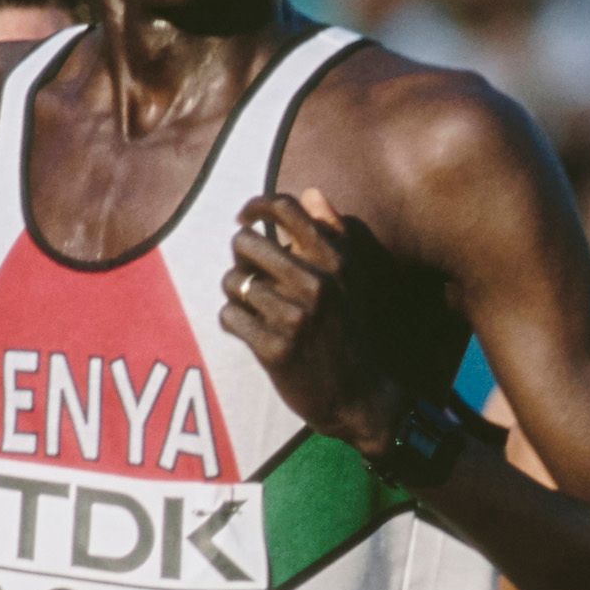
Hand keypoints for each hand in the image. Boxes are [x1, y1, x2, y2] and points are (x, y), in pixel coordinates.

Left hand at [220, 190, 452, 453]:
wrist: (360, 396)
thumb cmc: (351, 332)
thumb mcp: (352, 279)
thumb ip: (333, 233)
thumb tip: (312, 192)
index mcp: (336, 262)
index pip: (285, 209)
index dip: (256, 206)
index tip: (245, 218)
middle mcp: (317, 284)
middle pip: (246, 242)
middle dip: (241, 257)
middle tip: (251, 274)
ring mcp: (296, 317)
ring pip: (233, 281)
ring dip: (236, 293)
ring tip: (255, 308)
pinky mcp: (275, 349)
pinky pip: (229, 316)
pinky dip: (234, 322)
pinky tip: (251, 331)